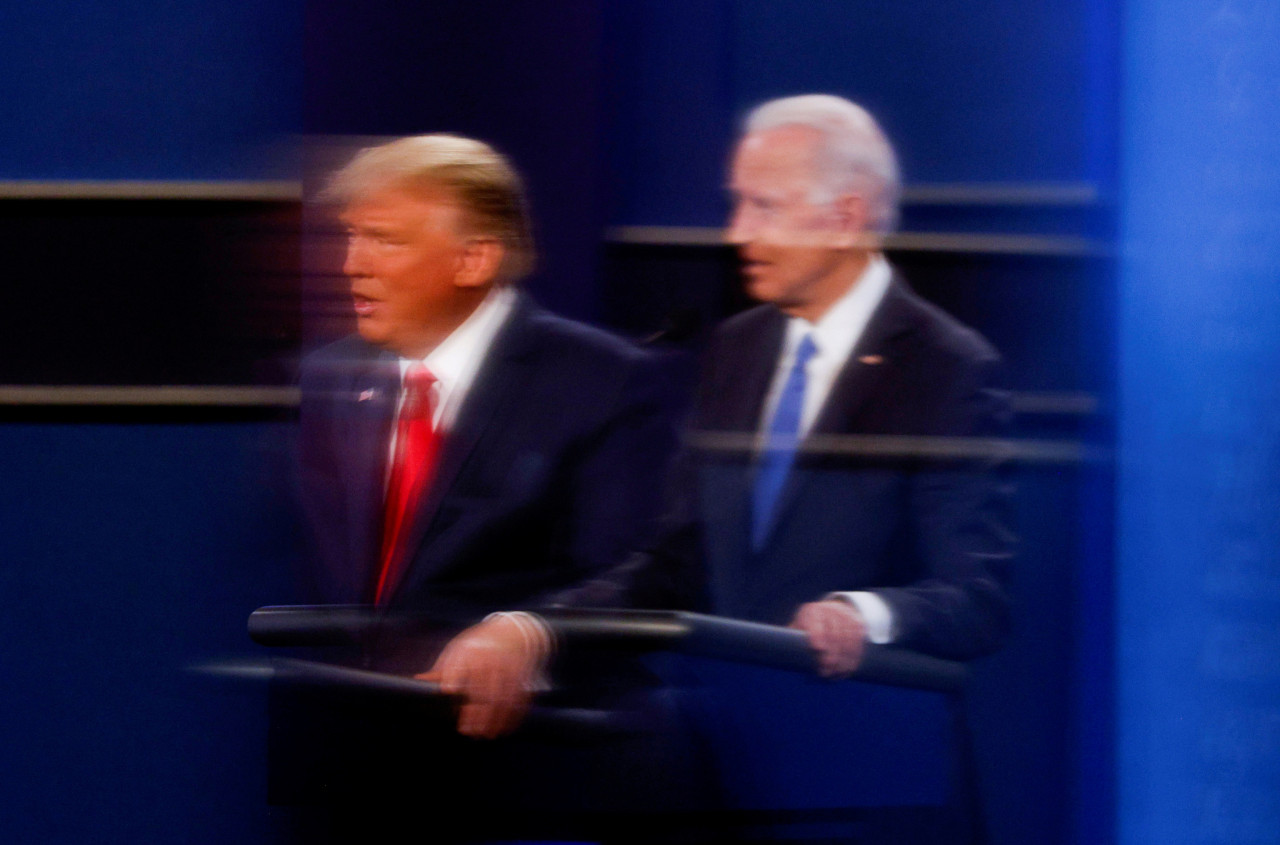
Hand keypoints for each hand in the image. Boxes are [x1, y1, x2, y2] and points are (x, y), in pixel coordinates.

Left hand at [416, 613, 549, 738]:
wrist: (513, 631)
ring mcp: (508, 668)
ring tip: (485, 734)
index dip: (454, 675)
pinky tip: (504, 729)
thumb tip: (416, 680)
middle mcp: (490, 658)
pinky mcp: (522, 677)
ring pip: (503, 696)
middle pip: (483, 685)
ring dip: (494, 718)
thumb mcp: (458, 649)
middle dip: (476, 710)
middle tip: (467, 730)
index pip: (461, 663)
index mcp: (470, 650)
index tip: (448, 691)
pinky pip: (519, 699)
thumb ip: (442, 668)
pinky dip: (512, 716)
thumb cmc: (478, 644)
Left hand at [789, 599, 867, 677]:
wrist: (831, 612)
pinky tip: (848, 669)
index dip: (817, 634)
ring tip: (836, 675)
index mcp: (811, 611)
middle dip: (830, 656)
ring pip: (848, 639)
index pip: (816, 621)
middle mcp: (830, 609)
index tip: (817, 649)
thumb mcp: (797, 630)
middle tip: (825, 673)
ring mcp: (846, 615)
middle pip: (833, 634)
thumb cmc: (808, 628)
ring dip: (843, 660)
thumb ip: (791, 641)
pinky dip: (854, 657)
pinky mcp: (858, 622)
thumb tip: (782, 657)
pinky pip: (858, 641)